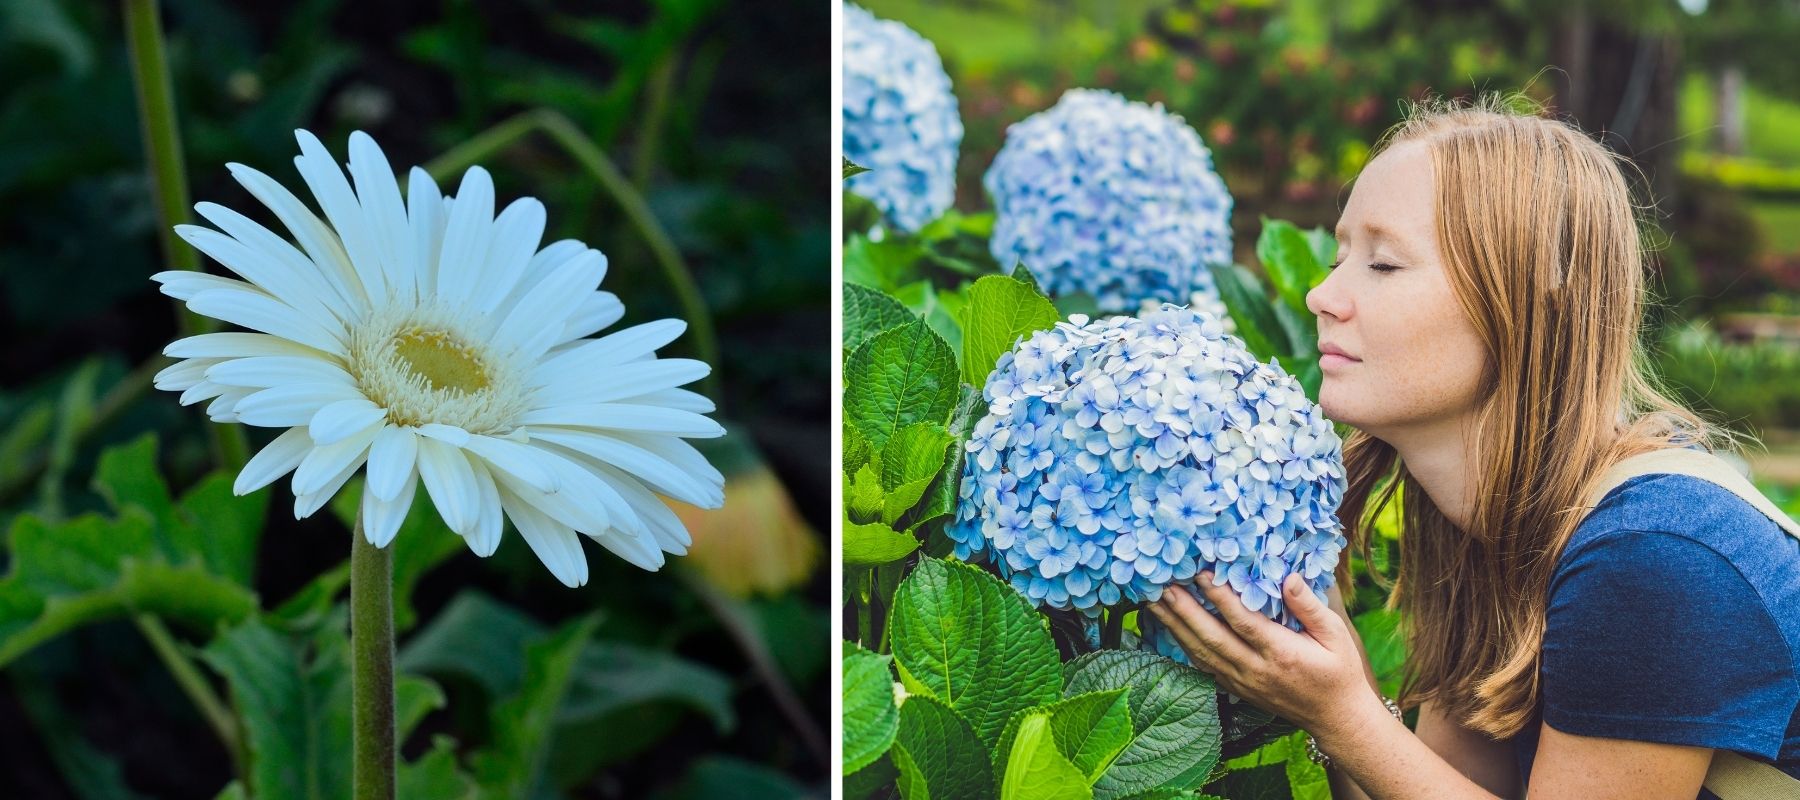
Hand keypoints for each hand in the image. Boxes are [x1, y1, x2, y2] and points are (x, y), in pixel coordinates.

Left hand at [1147, 571, 1381, 738]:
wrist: (1336, 718)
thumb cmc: (1339, 671)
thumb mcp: (1336, 635)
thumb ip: (1310, 606)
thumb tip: (1288, 577)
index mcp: (1281, 653)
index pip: (1243, 622)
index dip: (1219, 598)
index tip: (1200, 574)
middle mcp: (1256, 670)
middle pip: (1211, 638)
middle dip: (1183, 611)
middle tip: (1160, 586)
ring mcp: (1243, 682)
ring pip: (1201, 653)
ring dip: (1175, 627)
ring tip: (1154, 603)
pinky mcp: (1236, 689)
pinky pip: (1203, 666)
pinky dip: (1183, 646)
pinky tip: (1168, 628)